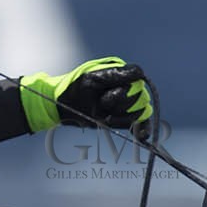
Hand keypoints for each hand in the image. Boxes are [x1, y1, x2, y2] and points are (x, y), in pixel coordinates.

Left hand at [19, 56, 152, 131]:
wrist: (63, 108)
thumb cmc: (73, 91)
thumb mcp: (90, 79)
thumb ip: (114, 75)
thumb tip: (141, 75)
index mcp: (118, 70)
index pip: (137, 74)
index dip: (128, 84)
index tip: (110, 92)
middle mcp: (126, 84)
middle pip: (141, 94)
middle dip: (122, 102)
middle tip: (102, 104)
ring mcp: (127, 102)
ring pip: (142, 110)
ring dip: (125, 116)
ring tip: (106, 116)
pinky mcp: (125, 117)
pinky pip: (141, 123)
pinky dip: (142, 129)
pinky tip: (141, 136)